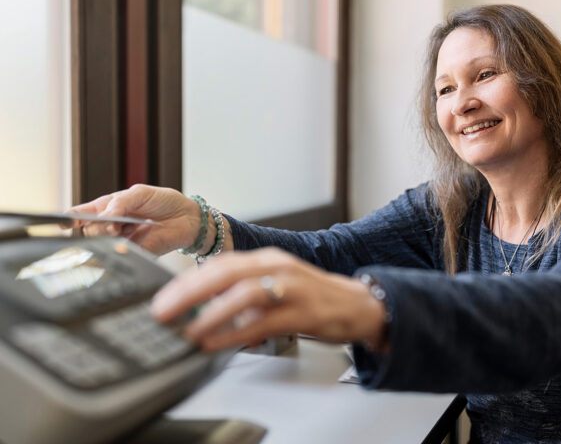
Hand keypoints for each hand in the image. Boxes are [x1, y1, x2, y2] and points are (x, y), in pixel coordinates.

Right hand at [67, 184, 202, 254]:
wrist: (188, 217)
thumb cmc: (165, 202)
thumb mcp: (142, 193)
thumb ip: (122, 201)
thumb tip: (106, 213)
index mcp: (109, 207)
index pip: (82, 214)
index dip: (71, 219)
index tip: (67, 223)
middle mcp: (112, 225)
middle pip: (90, 230)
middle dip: (99, 227)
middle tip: (115, 223)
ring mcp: (123, 239)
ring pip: (105, 243)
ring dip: (115, 234)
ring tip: (131, 225)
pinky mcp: (135, 251)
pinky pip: (125, 251)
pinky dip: (132, 241)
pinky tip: (143, 231)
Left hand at [151, 247, 387, 351]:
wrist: (356, 304)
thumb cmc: (312, 297)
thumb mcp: (274, 285)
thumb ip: (242, 291)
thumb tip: (200, 307)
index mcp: (266, 259)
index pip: (219, 263)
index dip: (186, 280)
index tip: (161, 298)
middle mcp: (277, 267)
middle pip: (226, 272)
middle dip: (189, 292)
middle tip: (162, 311)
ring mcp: (292, 288)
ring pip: (245, 293)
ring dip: (211, 313)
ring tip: (188, 330)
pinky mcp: (304, 312)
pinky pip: (264, 322)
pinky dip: (236, 333)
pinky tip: (216, 344)